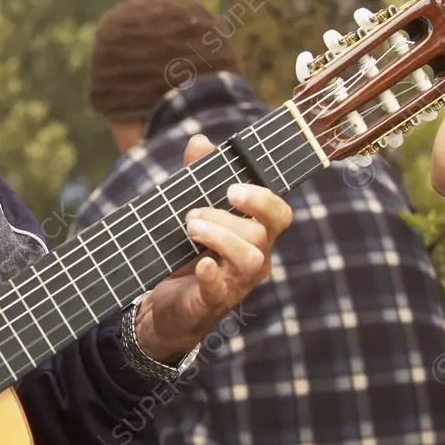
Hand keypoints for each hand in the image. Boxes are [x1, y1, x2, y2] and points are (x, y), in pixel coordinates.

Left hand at [133, 134, 292, 360]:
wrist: (165, 301)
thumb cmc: (187, 252)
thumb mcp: (191, 210)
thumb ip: (197, 177)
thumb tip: (200, 141)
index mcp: (254, 233)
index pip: (279, 214)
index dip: (263, 199)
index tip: (232, 188)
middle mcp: (254, 258)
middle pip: (261, 233)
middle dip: (226, 217)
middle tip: (193, 214)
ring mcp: (236, 283)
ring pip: (251, 260)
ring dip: (219, 238)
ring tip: (190, 229)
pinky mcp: (212, 303)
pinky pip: (220, 291)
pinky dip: (211, 275)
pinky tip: (201, 264)